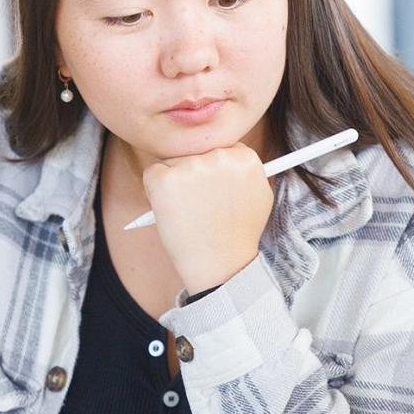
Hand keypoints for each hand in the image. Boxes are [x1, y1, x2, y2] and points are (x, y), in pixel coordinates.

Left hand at [142, 144, 273, 294]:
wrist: (220, 265)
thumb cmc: (239, 235)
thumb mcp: (260, 197)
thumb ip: (250, 173)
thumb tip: (240, 156)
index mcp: (245, 158)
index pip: (223, 149)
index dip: (215, 172)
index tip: (213, 190)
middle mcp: (219, 156)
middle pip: (197, 153)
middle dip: (194, 174)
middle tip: (199, 205)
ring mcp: (190, 166)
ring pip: (174, 162)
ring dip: (176, 181)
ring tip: (189, 212)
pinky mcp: (164, 179)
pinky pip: (153, 173)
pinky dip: (156, 190)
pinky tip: (172, 211)